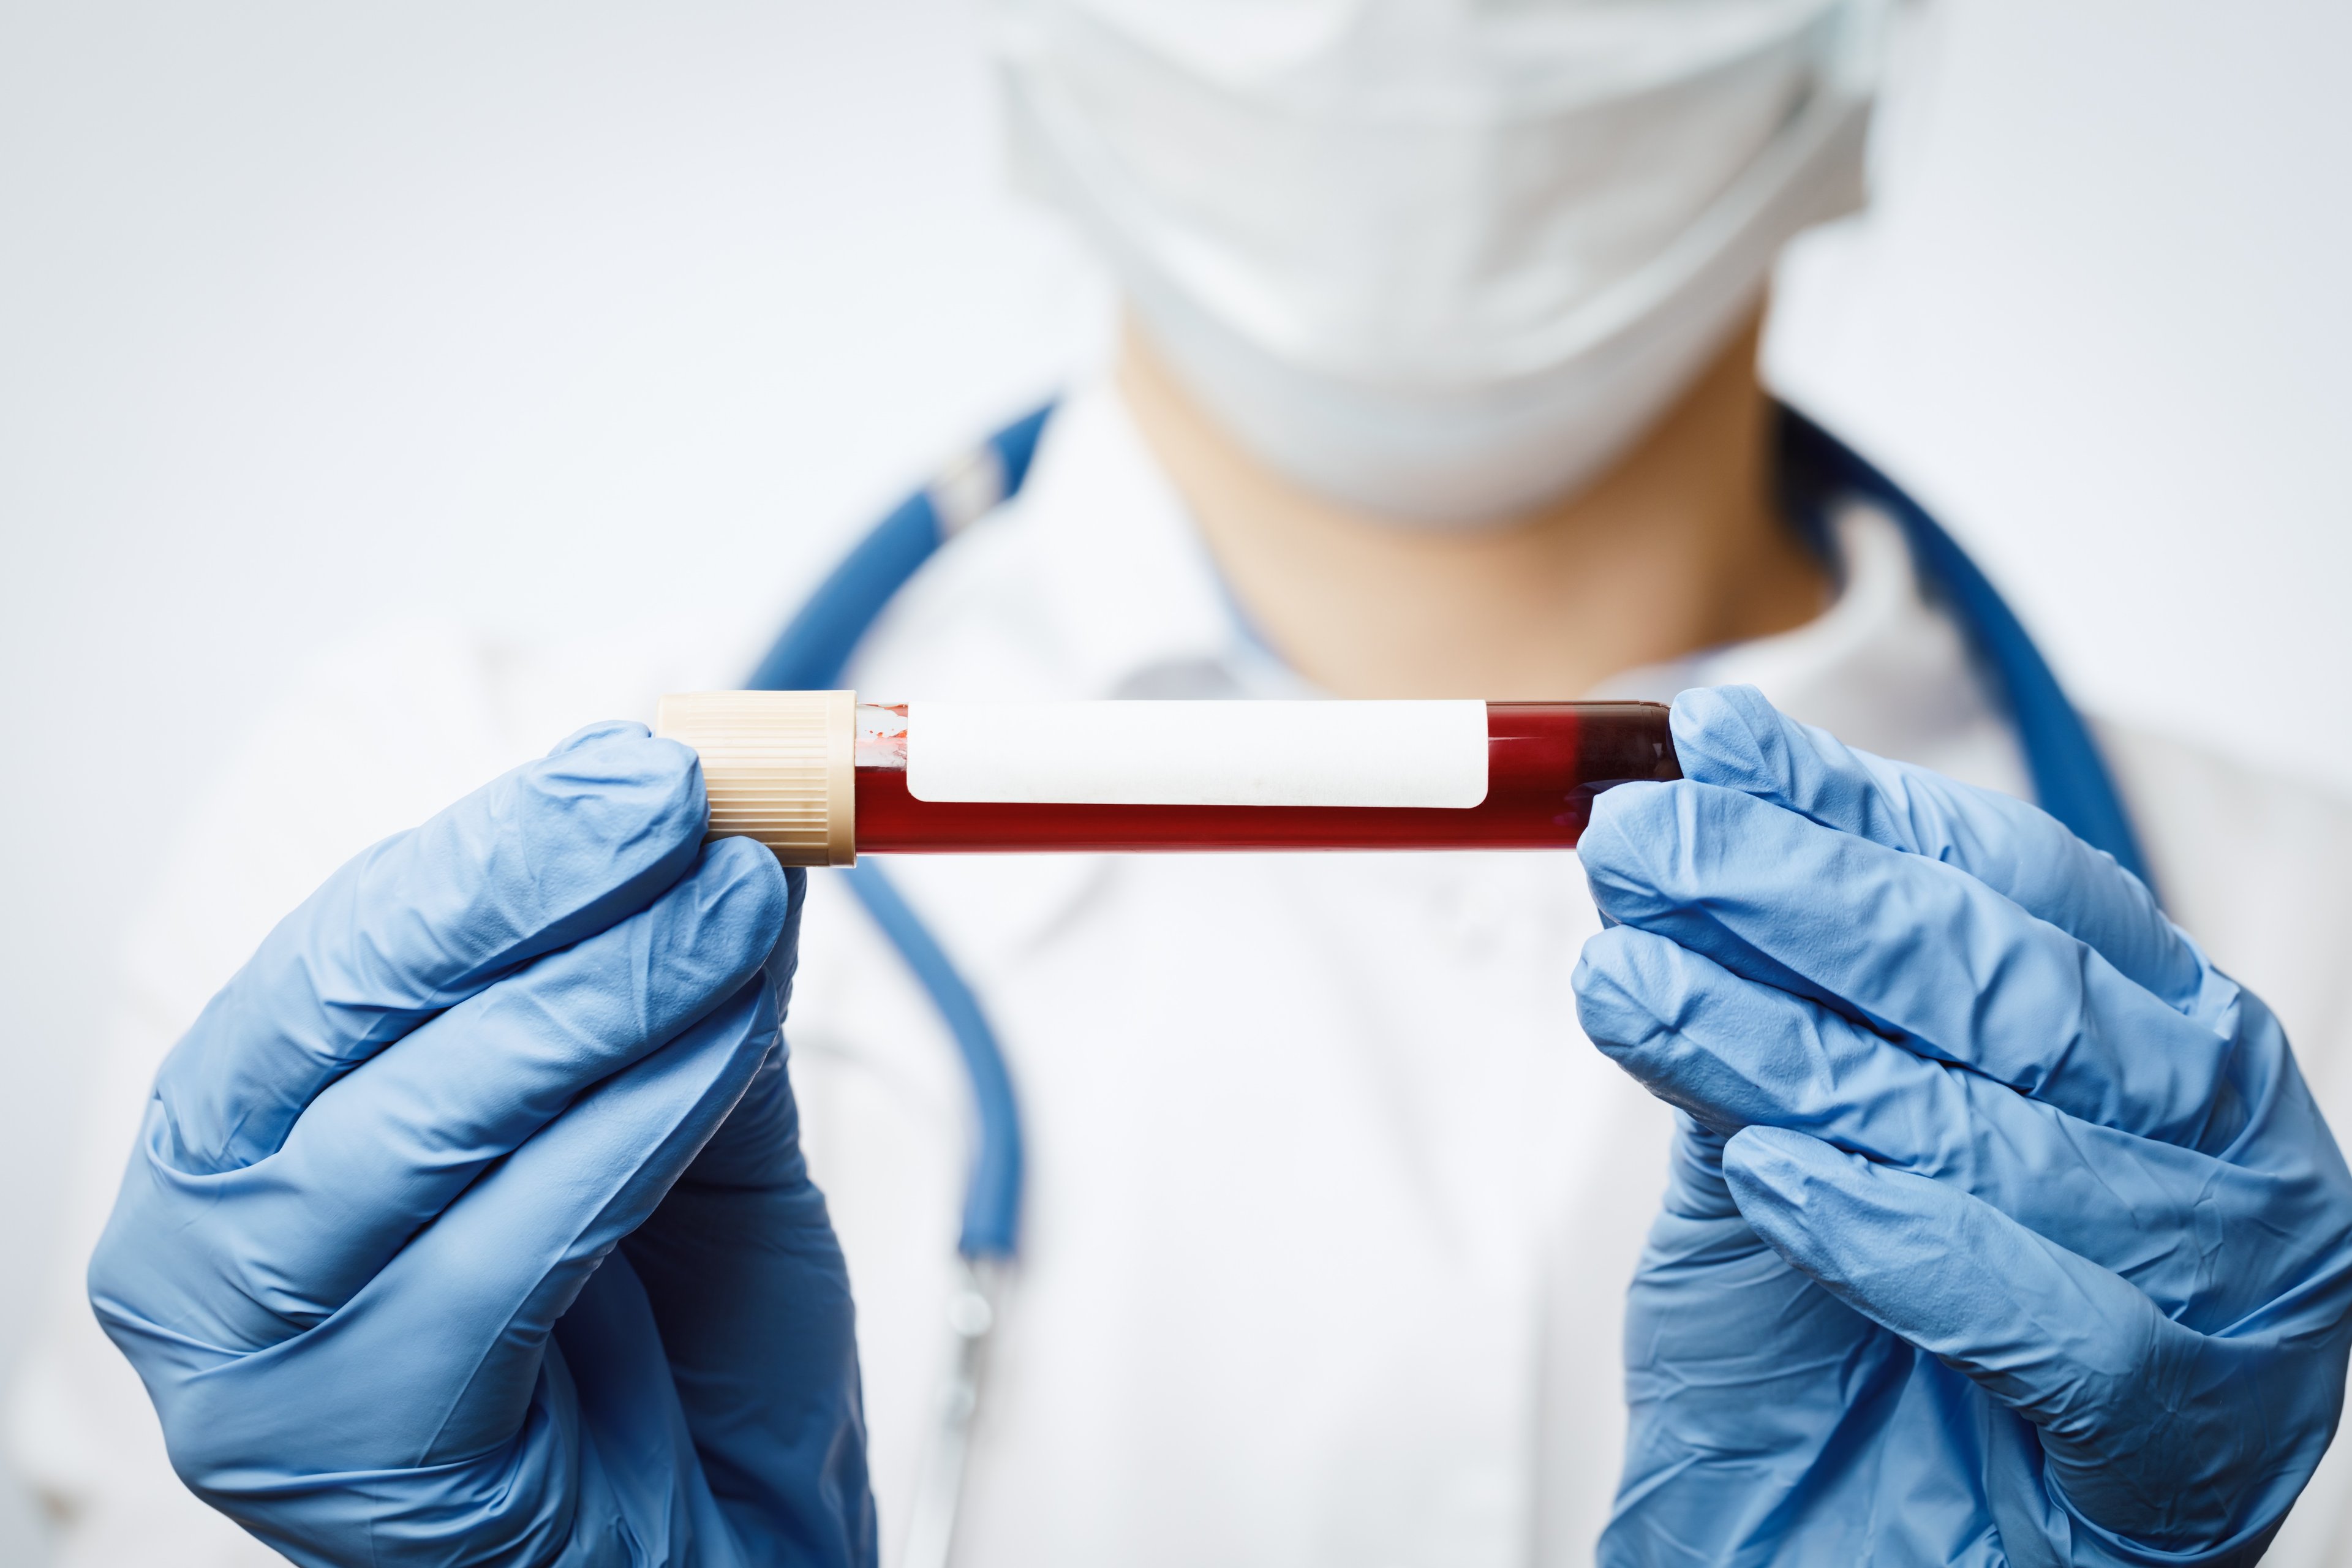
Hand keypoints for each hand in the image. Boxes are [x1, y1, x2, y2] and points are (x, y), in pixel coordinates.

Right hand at [88, 722, 873, 1566]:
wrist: (727, 1558)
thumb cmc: (686, 1362)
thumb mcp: (682, 1132)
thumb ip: (682, 1000)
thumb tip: (734, 831)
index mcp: (247, 1143)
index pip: (346, 950)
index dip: (497, 841)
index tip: (648, 760)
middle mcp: (206, 1248)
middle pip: (349, 1015)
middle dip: (533, 889)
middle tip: (689, 803)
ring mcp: (254, 1366)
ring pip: (417, 1125)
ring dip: (597, 995)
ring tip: (738, 907)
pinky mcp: (350, 1454)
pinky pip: (497, 1255)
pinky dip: (624, 1130)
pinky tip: (724, 1037)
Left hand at [1574, 686, 2351, 1564]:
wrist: (1830, 1560)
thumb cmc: (1826, 1345)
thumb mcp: (1776, 1132)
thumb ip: (1762, 991)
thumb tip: (1687, 806)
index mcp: (2155, 1041)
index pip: (2015, 886)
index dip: (1856, 812)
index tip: (1705, 751)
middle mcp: (2220, 1145)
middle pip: (2015, 986)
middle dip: (1805, 900)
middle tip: (1642, 844)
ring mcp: (2234, 1297)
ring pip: (2015, 1137)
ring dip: (1800, 1057)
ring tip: (1633, 990)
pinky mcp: (2188, 1451)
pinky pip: (2062, 1328)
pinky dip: (1905, 1244)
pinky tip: (1773, 1178)